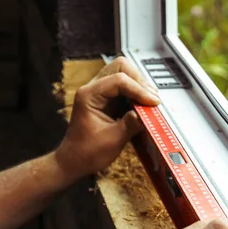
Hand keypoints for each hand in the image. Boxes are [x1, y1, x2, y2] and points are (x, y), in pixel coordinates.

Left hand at [55, 57, 160, 179]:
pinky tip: (143, 106)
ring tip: (150, 103)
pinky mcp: (106, 99)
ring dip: (139, 86)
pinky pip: (124, 87)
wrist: (74, 161)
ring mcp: (99, 92)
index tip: (153, 103)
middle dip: (139, 80)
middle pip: (120, 67)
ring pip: (123, 73)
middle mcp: (93, 88)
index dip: (139, 90)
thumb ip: (131, 124)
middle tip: (151, 99)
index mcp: (89, 95)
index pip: (119, 80)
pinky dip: (135, 93)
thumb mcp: (113, 140)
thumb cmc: (87, 153)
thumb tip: (148, 113)